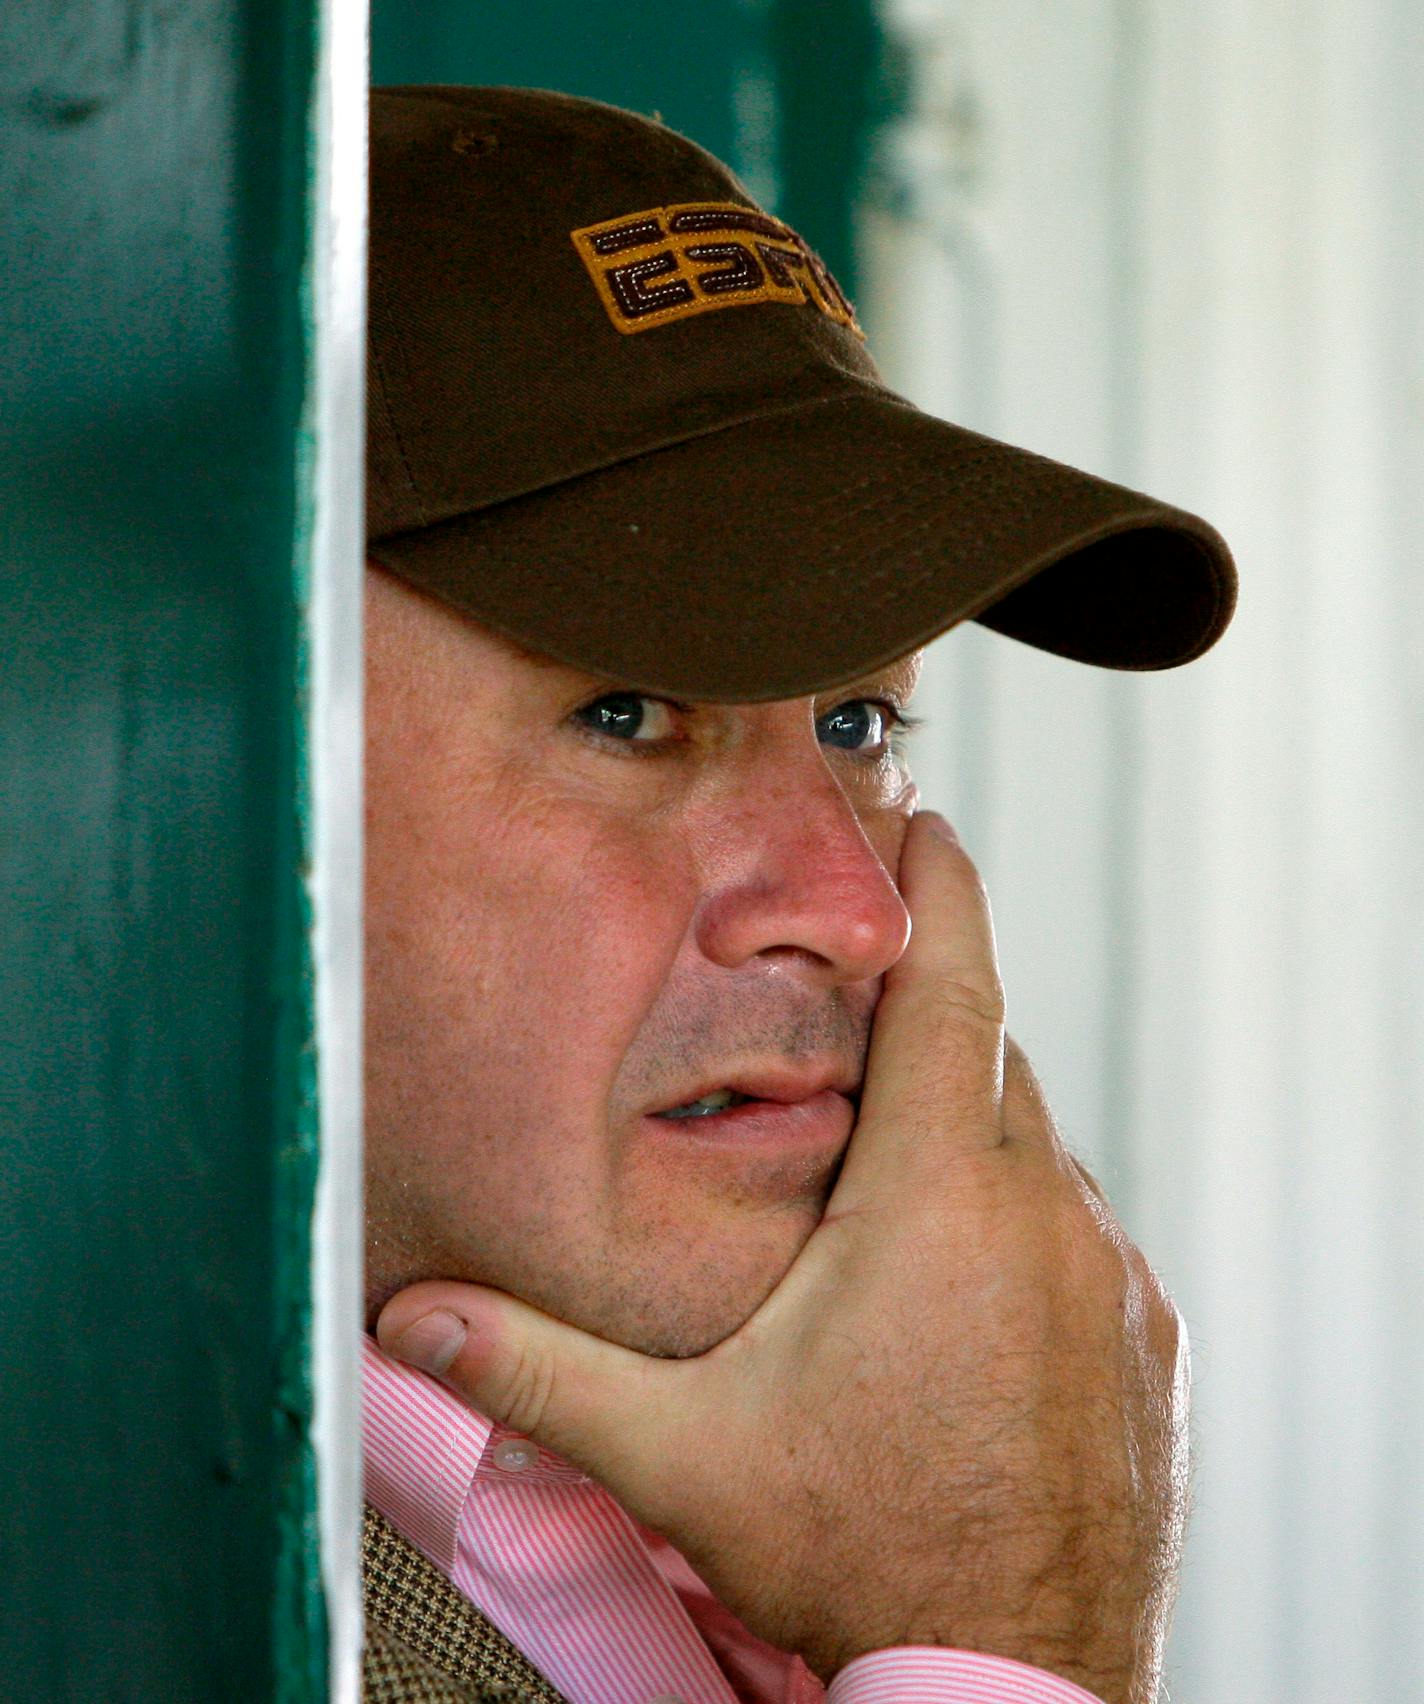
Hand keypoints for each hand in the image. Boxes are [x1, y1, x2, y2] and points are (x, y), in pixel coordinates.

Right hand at [376, 811, 1189, 1703]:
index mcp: (937, 1203)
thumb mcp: (684, 1455)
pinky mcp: (1142, 1342)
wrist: (1018, 1684)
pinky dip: (1023, 1217)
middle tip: (868, 1012)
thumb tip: (412, 1321)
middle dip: (931, 1024)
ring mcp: (1107, 1280)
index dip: (943, 898)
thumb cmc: (866, 1561)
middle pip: (989, 1065)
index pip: (953, 996)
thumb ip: (541, 1371)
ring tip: (893, 1167)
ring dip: (971, 1133)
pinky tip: (963, 1282)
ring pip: (1036, 1149)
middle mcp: (1044, 1217)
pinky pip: (1079, 1230)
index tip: (934, 829)